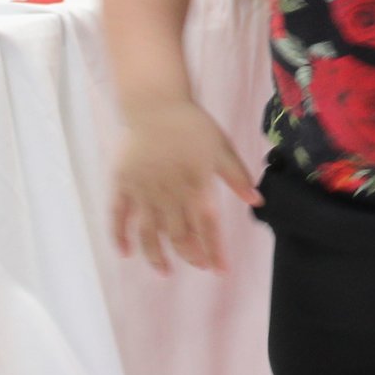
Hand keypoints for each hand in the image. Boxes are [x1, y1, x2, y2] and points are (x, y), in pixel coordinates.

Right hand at [110, 98, 258, 274]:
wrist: (155, 103)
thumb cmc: (192, 125)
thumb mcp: (221, 147)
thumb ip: (237, 175)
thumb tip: (257, 201)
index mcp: (195, 186)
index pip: (207, 226)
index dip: (214, 250)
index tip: (220, 269)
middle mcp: (169, 194)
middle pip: (179, 235)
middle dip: (190, 255)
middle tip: (199, 266)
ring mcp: (143, 191)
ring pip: (149, 233)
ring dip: (156, 255)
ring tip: (165, 271)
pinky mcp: (122, 185)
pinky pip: (117, 215)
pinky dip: (119, 236)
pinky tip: (125, 252)